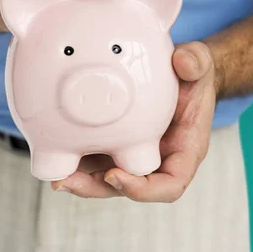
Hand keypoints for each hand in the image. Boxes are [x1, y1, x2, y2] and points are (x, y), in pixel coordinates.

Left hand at [50, 41, 216, 202]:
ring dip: (81, 179)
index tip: (116, 176)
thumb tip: (183, 61)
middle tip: (70, 181)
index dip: (143, 189)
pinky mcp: (115, 143)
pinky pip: (95, 157)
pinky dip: (75, 158)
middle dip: (98, 188)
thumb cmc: (192, 75)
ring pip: (106, 177)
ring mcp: (133, 153)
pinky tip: (53, 150)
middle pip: (129, 187)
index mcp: (184, 150)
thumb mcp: (199, 64)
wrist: (177, 72)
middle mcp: (158, 159)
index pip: (169, 184)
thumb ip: (196, 61)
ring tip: (56, 176)